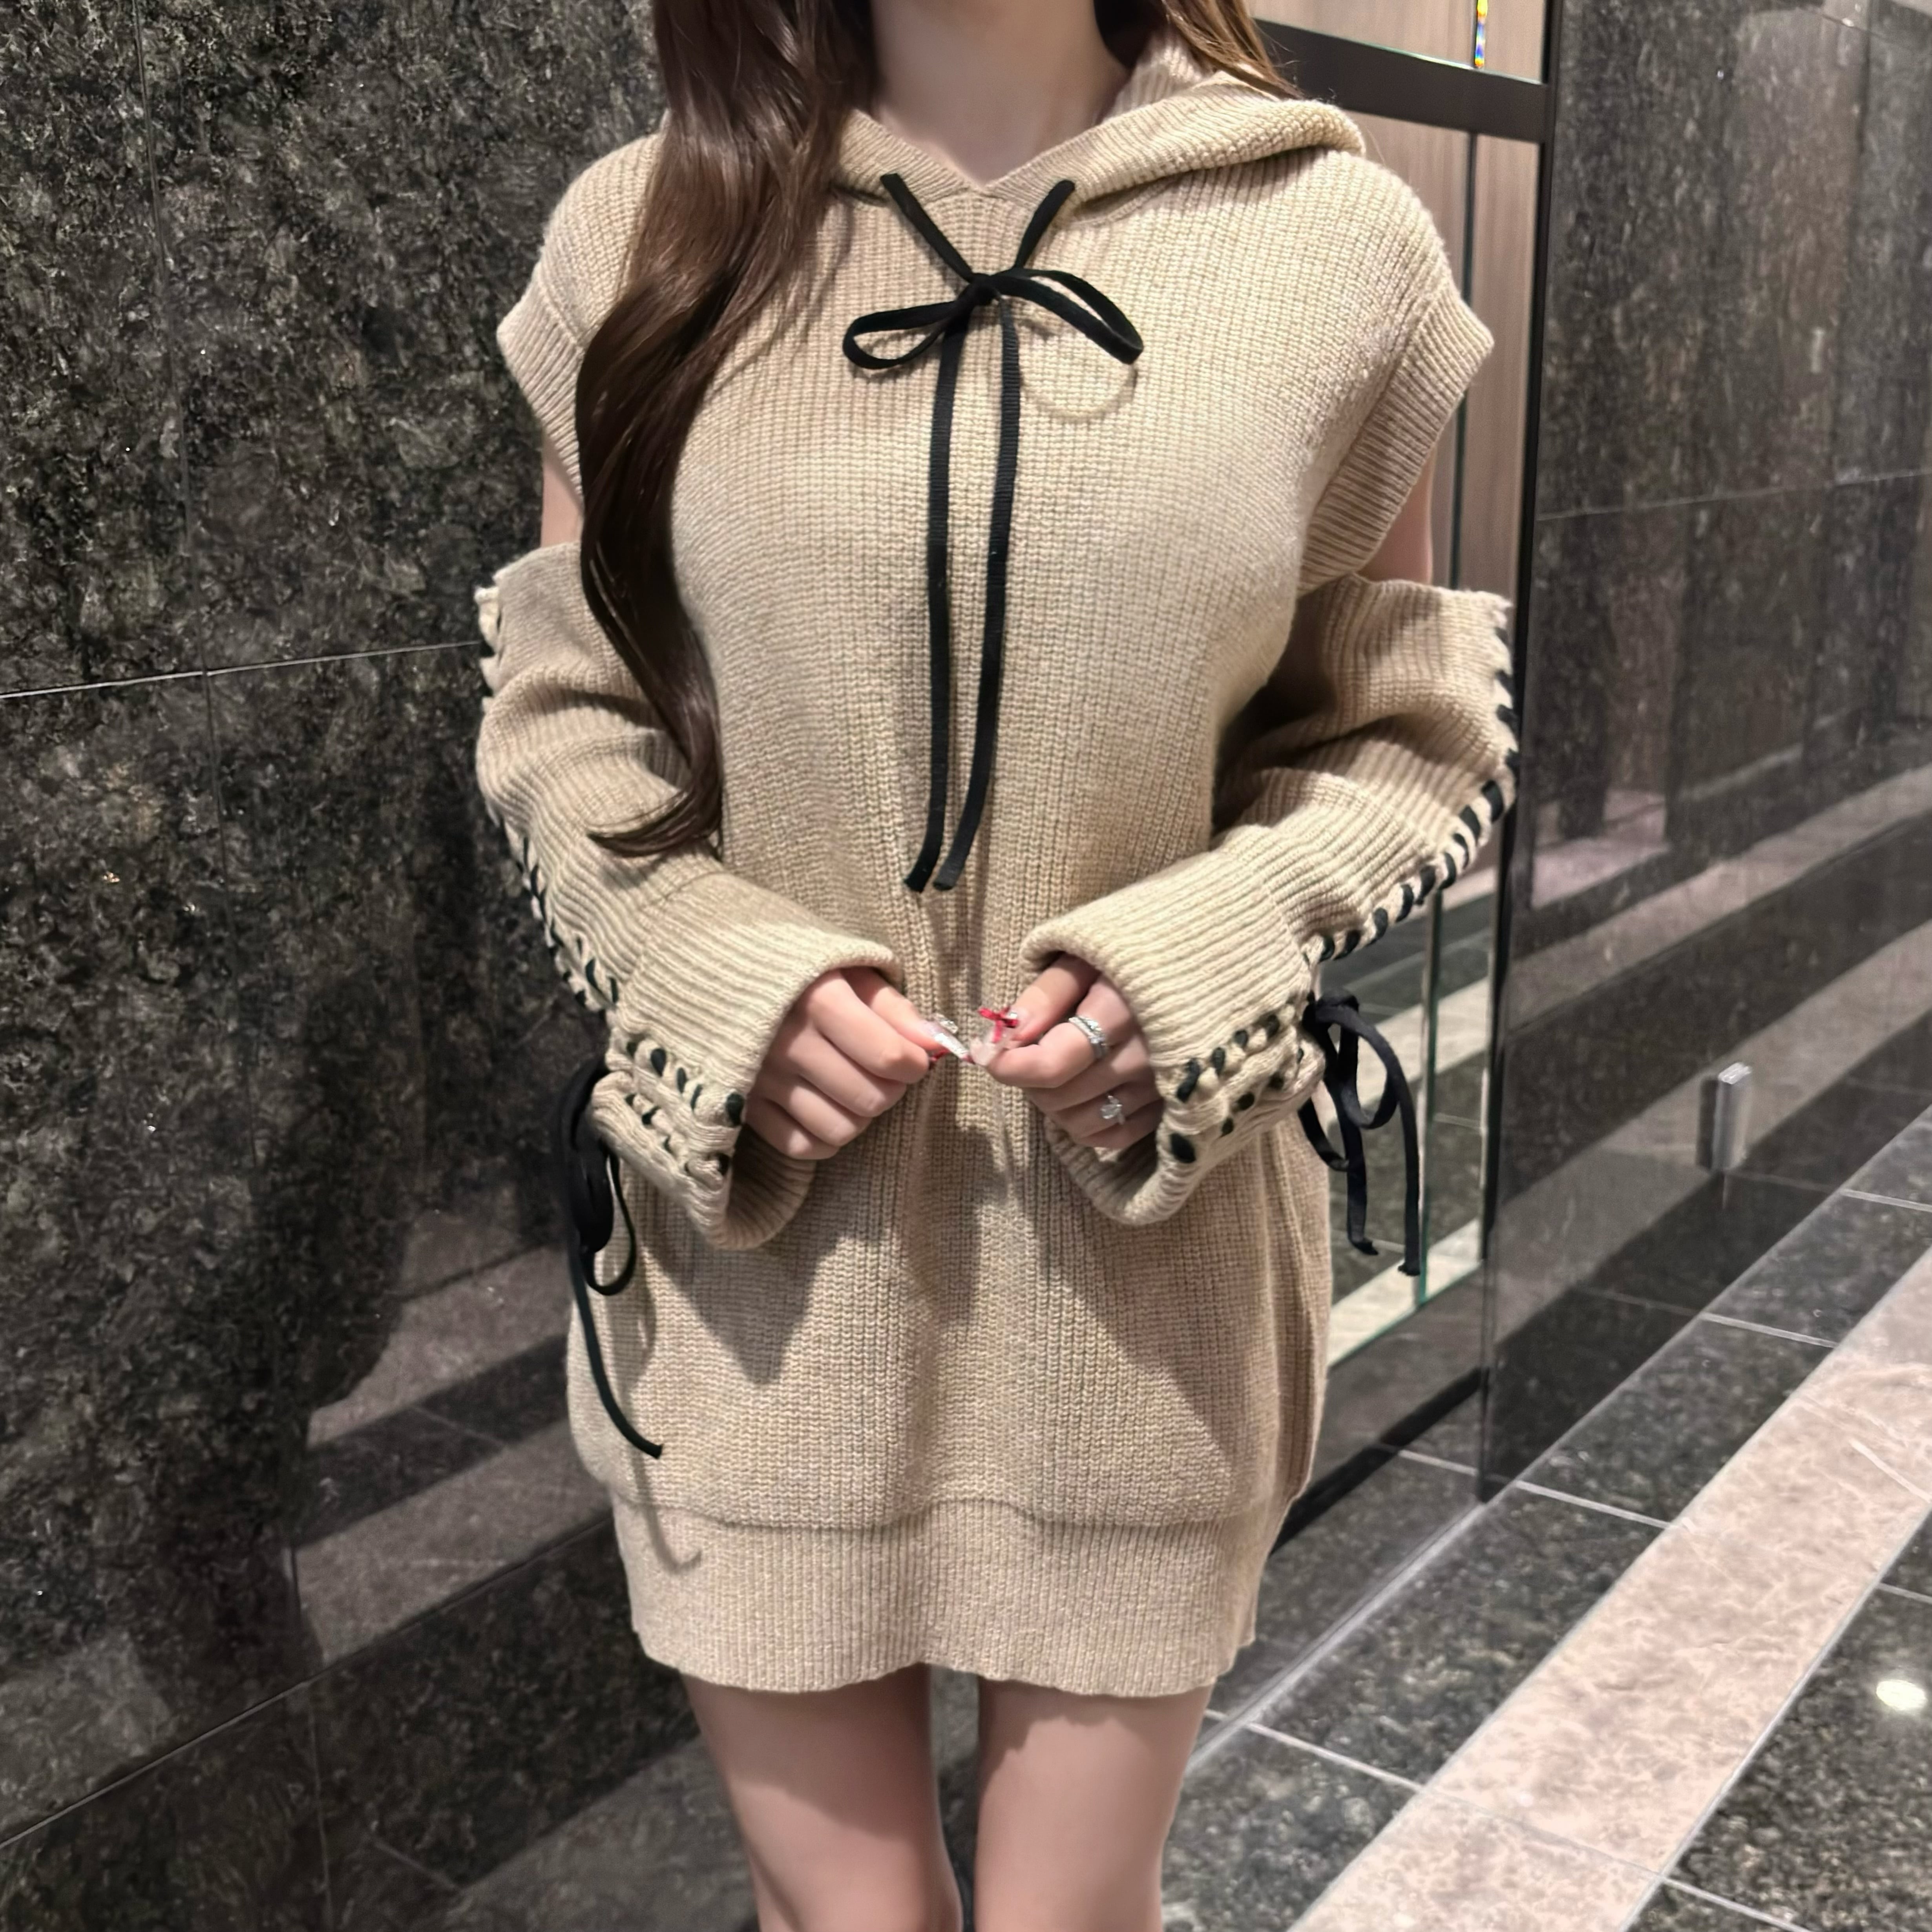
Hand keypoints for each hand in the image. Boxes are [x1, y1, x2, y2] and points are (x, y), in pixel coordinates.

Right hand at [745, 965, 949, 1160]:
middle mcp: (787, 1042)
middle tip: (887, 1072)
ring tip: (857, 1089)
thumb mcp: (848, 969)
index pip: (886, 1056)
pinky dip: (826, 1137)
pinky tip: (830, 1109)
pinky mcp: (744, 1104)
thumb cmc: (798, 969)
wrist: (719, 972)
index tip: (914, 1057)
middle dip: (893, 1090)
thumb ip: (893, 1007)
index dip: (914, 1064)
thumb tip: (935, 1043)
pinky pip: (801, 1145)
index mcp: (816, 999)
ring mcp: (762, 1078)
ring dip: (861, 1116)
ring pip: (839, 1128)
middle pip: (868, 1098)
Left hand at [975, 952, 1161, 1150]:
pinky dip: (1085, 1123)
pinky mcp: (1171, 1108)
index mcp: (1122, 1011)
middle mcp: (1146, 1056)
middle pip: (1060, 1096)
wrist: (1197, 967)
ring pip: (1080, 1123)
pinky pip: (1111, 1137)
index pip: (1052, 1063)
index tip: (987, 1054)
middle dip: (1027, 1079)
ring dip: (1053, 1104)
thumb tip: (1007, 1035)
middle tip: (1029, 1051)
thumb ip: (1045, 995)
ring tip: (1057, 1070)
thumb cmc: (1130, 958)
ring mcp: (1161, 1087)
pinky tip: (1082, 1093)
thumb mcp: (1084, 958)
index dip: (1008, 1066)